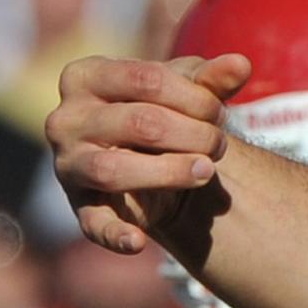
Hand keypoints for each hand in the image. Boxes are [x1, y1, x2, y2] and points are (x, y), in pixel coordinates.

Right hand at [45, 53, 249, 258]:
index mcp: (86, 76)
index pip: (146, 78)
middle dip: (192, 134)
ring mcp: (68, 163)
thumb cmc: (164, 113)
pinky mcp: (80, 205)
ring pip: (115, 168)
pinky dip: (114, 234)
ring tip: (206, 170)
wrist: (150, 160)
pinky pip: (92, 222)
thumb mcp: (186, 93)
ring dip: (170, 172)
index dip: (195, 97)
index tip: (221, 111)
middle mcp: (66, 118)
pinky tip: (139, 242)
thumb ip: (211, 79)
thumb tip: (241, 64)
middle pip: (138, 122)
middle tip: (220, 145)